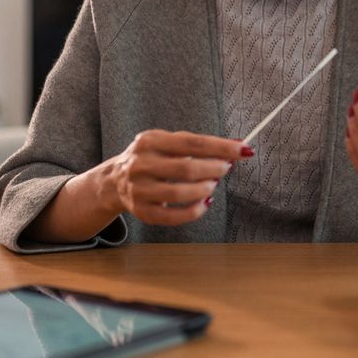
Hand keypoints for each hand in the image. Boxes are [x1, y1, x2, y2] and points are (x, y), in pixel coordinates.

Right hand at [105, 130, 252, 226]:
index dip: (220, 147)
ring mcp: (138, 189)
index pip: (192, 142)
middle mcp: (141, 164)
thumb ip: (199, 144)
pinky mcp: (141, 212)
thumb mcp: (168, 143)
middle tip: (226, 168)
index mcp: (150, 140)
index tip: (244, 150)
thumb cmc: (152, 158)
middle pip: (186, 168)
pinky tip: (205, 203)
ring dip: (204, 189)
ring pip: (179, 193)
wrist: (113, 181)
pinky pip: (173, 216)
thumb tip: (237, 144)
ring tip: (213, 184)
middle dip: (214, 169)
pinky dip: (195, 211)